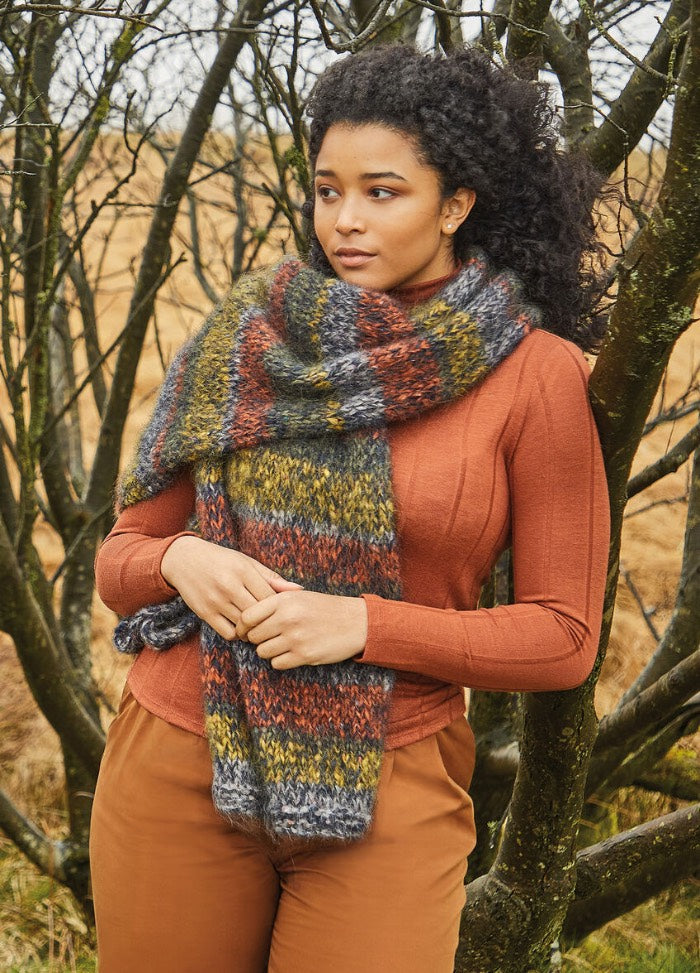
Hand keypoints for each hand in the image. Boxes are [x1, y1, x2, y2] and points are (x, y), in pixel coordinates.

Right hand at [160, 536, 301, 639]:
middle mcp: (229, 586)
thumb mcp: (246, 562)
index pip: (270, 597)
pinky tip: (241, 627)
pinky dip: (238, 634)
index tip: (282, 610)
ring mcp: (216, 601)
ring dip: (254, 630)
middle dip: (268, 621)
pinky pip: (229, 633)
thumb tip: (299, 589)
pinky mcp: (204, 613)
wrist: (184, 560)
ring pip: (245, 626)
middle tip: (274, 623)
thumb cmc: (222, 560)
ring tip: (259, 626)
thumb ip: (271, 577)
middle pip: (259, 614)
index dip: (279, 607)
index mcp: (243, 571)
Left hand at [235, 590, 367, 669]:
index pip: (247, 617)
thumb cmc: (324, 608)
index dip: (242, 626)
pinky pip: (277, 663)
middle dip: (257, 639)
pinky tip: (292, 652)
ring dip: (269, 651)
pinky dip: (281, 660)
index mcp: (284, 600)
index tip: (245, 631)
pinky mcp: (303, 655)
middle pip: (252, 636)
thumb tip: (245, 613)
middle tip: (269, 637)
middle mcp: (287, 618)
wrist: (356, 622)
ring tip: (282, 644)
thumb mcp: (299, 594)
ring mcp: (295, 638)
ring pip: (262, 652)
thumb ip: (273, 598)